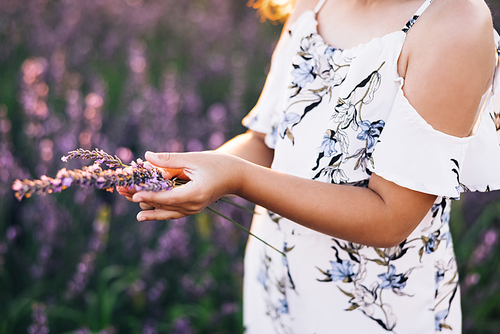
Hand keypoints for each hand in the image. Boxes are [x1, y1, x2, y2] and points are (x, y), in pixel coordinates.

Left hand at [122, 150, 243, 221]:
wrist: (237, 177)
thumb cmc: (218, 164)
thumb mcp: (194, 158)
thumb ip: (170, 160)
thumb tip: (147, 157)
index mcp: (196, 193)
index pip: (169, 198)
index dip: (150, 195)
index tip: (134, 193)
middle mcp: (193, 205)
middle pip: (162, 205)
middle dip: (141, 197)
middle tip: (121, 190)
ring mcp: (193, 209)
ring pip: (165, 212)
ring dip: (146, 205)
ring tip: (127, 199)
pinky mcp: (191, 209)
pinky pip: (171, 212)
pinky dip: (157, 211)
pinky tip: (143, 213)